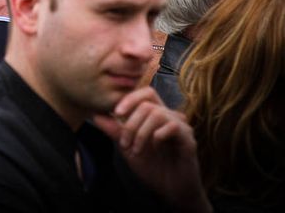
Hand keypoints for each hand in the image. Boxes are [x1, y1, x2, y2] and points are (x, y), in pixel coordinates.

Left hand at [93, 88, 210, 212]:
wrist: (172, 192)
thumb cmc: (152, 168)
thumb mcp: (128, 148)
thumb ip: (115, 131)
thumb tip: (96, 115)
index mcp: (156, 116)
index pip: (145, 93)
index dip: (129, 98)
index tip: (115, 112)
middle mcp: (170, 117)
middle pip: (147, 102)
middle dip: (131, 122)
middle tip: (124, 143)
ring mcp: (180, 126)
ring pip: (157, 113)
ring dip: (141, 132)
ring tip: (136, 150)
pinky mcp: (188, 139)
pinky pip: (173, 126)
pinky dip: (158, 136)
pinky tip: (155, 148)